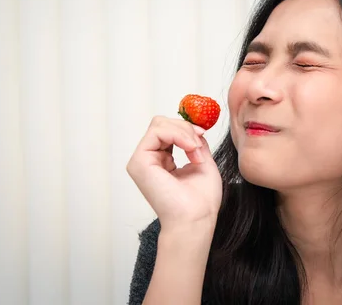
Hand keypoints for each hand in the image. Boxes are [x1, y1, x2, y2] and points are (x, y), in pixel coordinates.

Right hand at [126, 116, 222, 231]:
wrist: (196, 218)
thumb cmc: (201, 200)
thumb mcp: (202, 161)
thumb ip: (194, 142)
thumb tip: (194, 127)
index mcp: (161, 160)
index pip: (168, 129)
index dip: (186, 127)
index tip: (202, 134)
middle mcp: (148, 159)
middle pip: (162, 123)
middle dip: (185, 128)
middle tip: (199, 144)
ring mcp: (141, 160)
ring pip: (159, 124)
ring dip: (184, 132)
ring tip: (196, 151)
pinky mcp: (139, 162)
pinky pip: (157, 131)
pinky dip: (177, 135)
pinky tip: (190, 149)